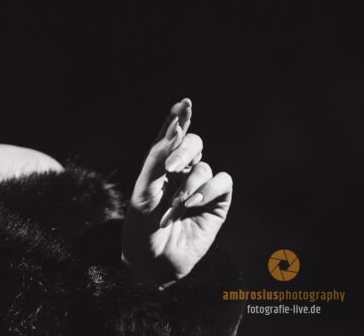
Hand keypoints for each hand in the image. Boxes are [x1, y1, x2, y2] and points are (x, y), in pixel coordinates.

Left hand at [121, 99, 233, 286]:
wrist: (153, 260)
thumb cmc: (141, 225)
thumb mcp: (143, 189)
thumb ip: (158, 157)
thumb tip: (177, 129)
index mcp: (160, 164)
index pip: (171, 135)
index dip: (178, 118)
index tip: (184, 103)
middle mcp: (181, 171)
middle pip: (193, 143)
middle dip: (184, 149)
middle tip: (171, 166)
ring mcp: (200, 186)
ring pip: (204, 166)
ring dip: (191, 183)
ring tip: (177, 204)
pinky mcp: (217, 203)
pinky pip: (222, 182)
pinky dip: (208, 190)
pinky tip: (193, 203)